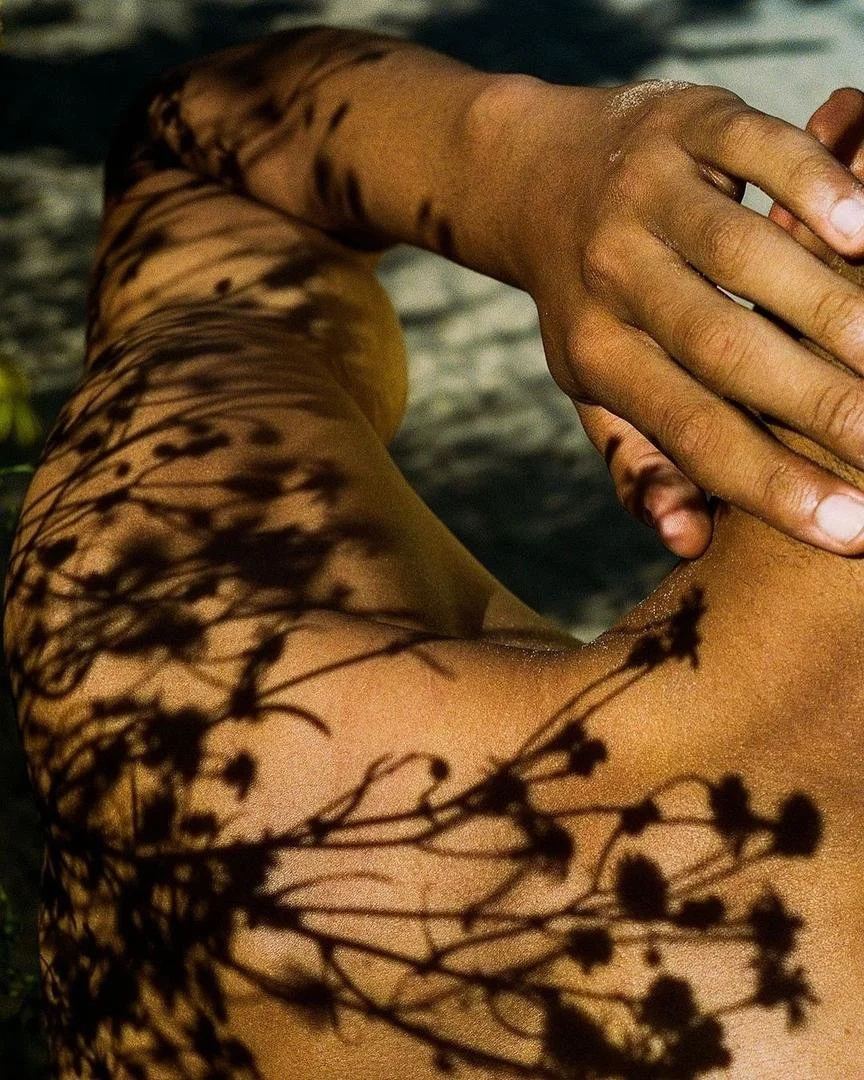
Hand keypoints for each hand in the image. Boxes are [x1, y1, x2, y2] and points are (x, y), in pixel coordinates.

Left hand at [504, 79, 863, 555]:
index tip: (853, 528)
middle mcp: (612, 274)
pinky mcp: (685, 121)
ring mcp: (646, 193)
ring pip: (746, 255)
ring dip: (833, 305)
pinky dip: (815, 184)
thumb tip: (686, 541)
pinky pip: (756, 148)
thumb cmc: (586, 302)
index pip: (689, 430)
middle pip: (725, 349)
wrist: (536, 176)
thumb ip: (637, 461)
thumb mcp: (591, 385)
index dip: (771, 483)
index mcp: (595, 352)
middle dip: (821, 404)